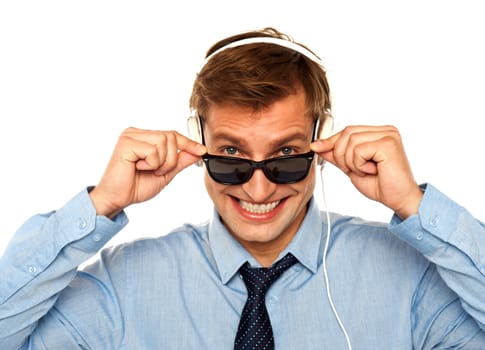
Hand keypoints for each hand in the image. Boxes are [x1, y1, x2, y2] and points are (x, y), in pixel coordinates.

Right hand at [90, 128, 206, 217]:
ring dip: (162, 162)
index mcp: (144, 137)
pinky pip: (153, 150)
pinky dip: (151, 163)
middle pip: (171, 136)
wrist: (117, 199)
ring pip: (164, 142)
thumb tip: (197, 151)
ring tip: (147, 170)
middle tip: (157, 171)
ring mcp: (130, 136)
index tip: (202, 151)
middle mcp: (136, 133)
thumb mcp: (165, 173)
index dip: (189, 143)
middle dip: (171, 159)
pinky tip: (138, 168)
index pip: (172, 134)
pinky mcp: (126, 143)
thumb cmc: (135, 186)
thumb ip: (180, 161)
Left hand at [310, 125, 422, 218]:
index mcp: (379, 133)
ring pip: (350, 142)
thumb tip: (318, 146)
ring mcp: (388, 135)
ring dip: (351, 162)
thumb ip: (337, 155)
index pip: (348, 130)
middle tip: (354, 170)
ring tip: (366, 171)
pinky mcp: (388, 143)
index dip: (331, 140)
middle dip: (341, 154)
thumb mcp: (352, 168)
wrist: (399, 200)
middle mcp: (386, 130)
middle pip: (347, 133)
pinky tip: (373, 171)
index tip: (316, 147)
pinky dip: (359, 165)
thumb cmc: (382, 185)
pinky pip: (358, 150)